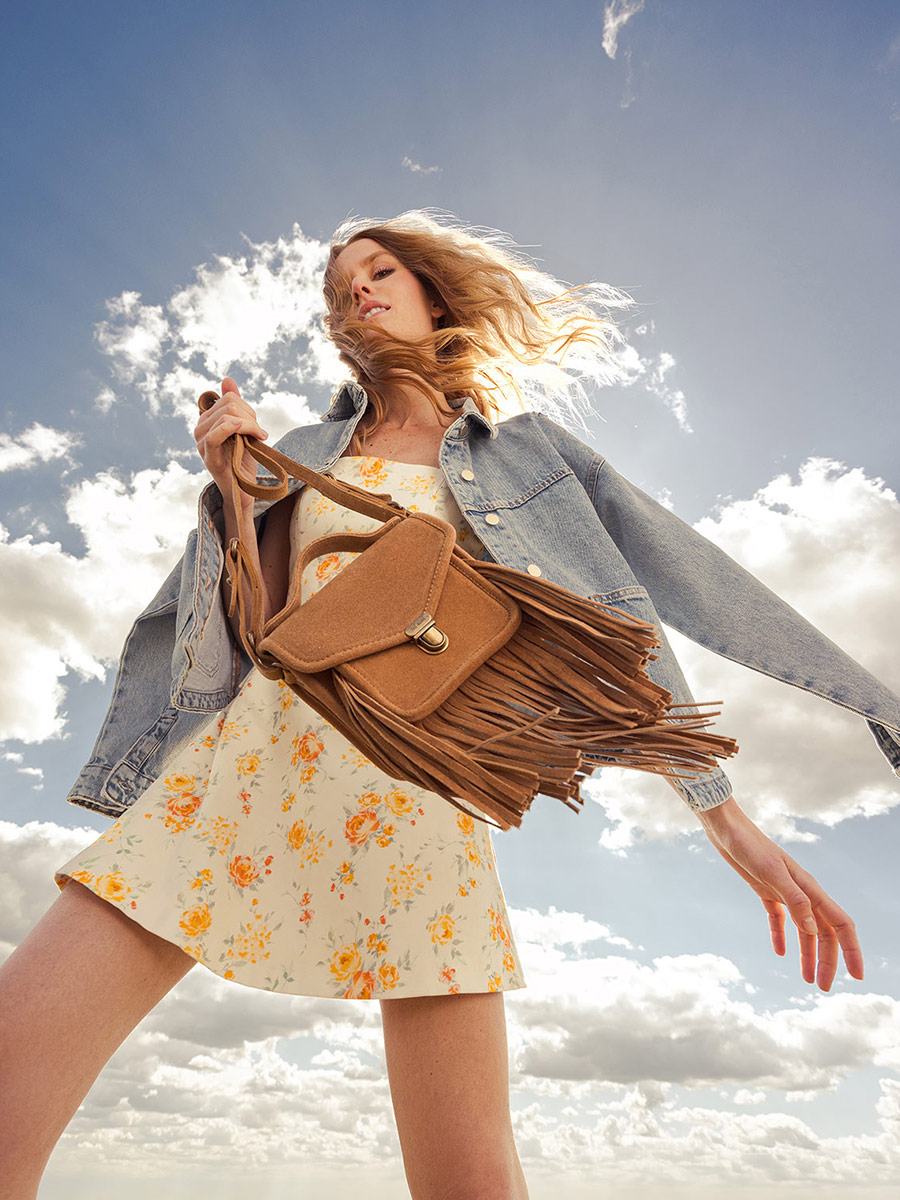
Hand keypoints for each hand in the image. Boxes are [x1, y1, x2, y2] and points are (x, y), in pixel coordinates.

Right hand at [193, 377, 267, 495]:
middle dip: (251, 418)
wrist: (243, 488)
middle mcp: (200, 428)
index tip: (256, 426)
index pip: (229, 398)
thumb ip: (235, 405)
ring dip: (250, 426)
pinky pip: (214, 436)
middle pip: (229, 405)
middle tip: (259, 435)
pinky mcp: (208, 456)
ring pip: (227, 417)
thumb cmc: (243, 459)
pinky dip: (231, 429)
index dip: (247, 409)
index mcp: (208, 419)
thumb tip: (227, 380)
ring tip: (257, 439)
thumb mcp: (243, 428)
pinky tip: (243, 432)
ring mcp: (202, 442)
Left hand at [697, 797, 862, 991]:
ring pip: (804, 930)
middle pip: (824, 933)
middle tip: (823, 988)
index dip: (852, 950)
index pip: (840, 923)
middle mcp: (802, 892)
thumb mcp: (771, 873)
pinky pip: (779, 920)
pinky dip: (781, 937)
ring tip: (807, 980)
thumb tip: (814, 930)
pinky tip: (780, 953)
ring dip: (808, 955)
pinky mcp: (765, 891)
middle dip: (828, 961)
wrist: (725, 828)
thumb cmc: (749, 845)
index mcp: (809, 889)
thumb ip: (794, 899)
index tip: (857, 976)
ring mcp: (784, 892)